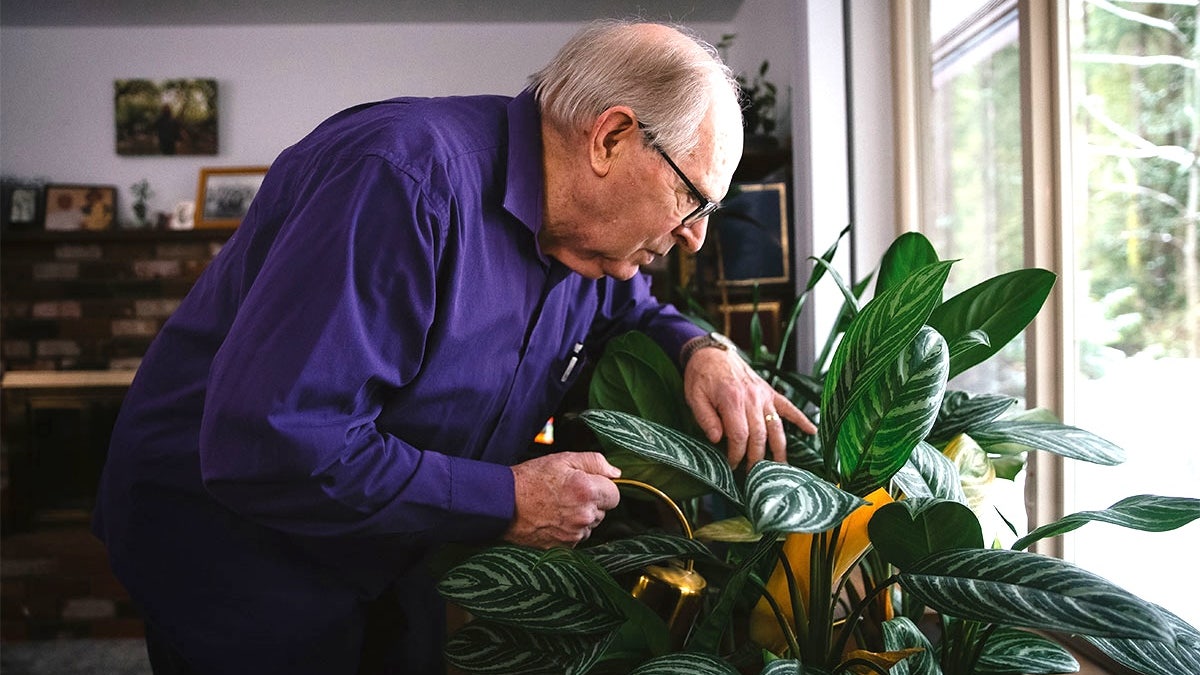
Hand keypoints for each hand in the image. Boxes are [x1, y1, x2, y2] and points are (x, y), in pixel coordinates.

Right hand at [503, 452, 621, 548]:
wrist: (503, 503)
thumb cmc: (531, 479)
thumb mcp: (563, 459)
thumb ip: (595, 462)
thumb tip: (616, 473)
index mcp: (587, 491)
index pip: (615, 494)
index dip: (603, 487)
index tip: (589, 484)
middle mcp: (583, 515)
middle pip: (604, 511)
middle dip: (592, 502)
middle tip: (568, 493)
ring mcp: (574, 534)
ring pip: (590, 525)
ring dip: (581, 517)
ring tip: (558, 506)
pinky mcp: (564, 546)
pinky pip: (577, 537)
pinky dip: (570, 529)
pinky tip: (553, 518)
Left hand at [683, 345, 816, 467]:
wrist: (711, 351)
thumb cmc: (700, 375)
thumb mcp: (694, 397)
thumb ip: (706, 419)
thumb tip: (717, 440)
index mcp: (732, 400)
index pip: (740, 436)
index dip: (737, 454)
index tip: (732, 465)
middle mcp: (752, 398)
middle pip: (760, 435)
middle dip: (757, 458)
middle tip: (752, 474)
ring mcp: (763, 395)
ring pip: (776, 426)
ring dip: (779, 449)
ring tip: (781, 468)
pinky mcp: (769, 392)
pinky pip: (789, 407)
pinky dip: (801, 419)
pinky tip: (812, 431)